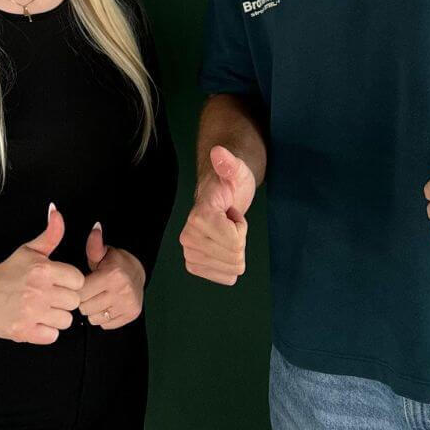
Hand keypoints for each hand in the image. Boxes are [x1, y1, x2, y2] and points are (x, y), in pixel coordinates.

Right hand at [0, 203, 85, 343]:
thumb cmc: (9, 272)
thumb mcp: (29, 250)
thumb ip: (51, 233)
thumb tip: (56, 210)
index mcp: (43, 270)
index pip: (79, 280)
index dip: (71, 282)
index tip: (60, 282)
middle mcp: (38, 291)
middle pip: (74, 301)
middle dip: (65, 299)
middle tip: (50, 296)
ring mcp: (31, 313)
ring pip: (66, 320)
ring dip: (57, 317)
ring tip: (43, 309)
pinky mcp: (24, 332)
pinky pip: (52, 336)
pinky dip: (46, 331)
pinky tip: (37, 321)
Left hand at [77, 222, 144, 329]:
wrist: (138, 271)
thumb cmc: (115, 262)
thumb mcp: (104, 252)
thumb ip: (94, 245)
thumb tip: (95, 228)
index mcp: (112, 275)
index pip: (80, 293)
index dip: (77, 289)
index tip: (82, 284)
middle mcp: (122, 292)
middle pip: (85, 308)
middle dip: (84, 301)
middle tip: (91, 291)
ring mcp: (128, 305)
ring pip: (94, 318)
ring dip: (93, 311)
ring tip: (98, 298)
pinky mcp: (131, 315)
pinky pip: (105, 324)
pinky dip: (103, 318)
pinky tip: (107, 305)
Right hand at [178, 145, 255, 284]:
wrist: (221, 194)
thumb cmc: (231, 182)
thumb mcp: (237, 171)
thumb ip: (229, 163)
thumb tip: (219, 152)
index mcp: (199, 217)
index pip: (235, 243)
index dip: (241, 228)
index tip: (231, 213)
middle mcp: (188, 237)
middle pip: (235, 258)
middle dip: (239, 239)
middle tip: (229, 221)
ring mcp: (190, 253)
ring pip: (231, 269)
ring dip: (235, 250)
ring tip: (226, 230)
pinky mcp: (194, 264)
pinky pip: (224, 277)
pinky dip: (230, 264)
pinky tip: (223, 245)